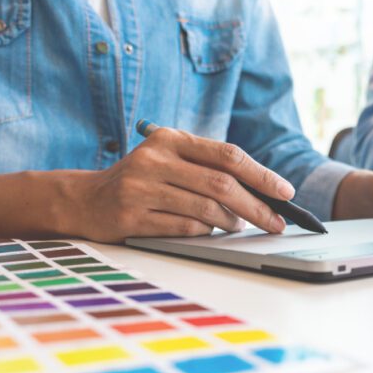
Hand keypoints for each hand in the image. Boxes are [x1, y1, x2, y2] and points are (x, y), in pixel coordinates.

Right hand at [68, 129, 294, 241]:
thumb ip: (209, 166)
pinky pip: (185, 230)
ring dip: (231, 222)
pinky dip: (205, 233)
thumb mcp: (170, 158)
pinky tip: (210, 232)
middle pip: (222, 185)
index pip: (228, 155)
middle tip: (276, 222)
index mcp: (170, 139)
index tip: (286, 193)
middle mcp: (154, 160)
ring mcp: (140, 189)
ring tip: (238, 225)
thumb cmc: (143, 179)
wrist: (86, 199)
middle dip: (257, 206)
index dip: (262, 175)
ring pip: (206, 210)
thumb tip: (264, 191)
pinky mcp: (131, 218)